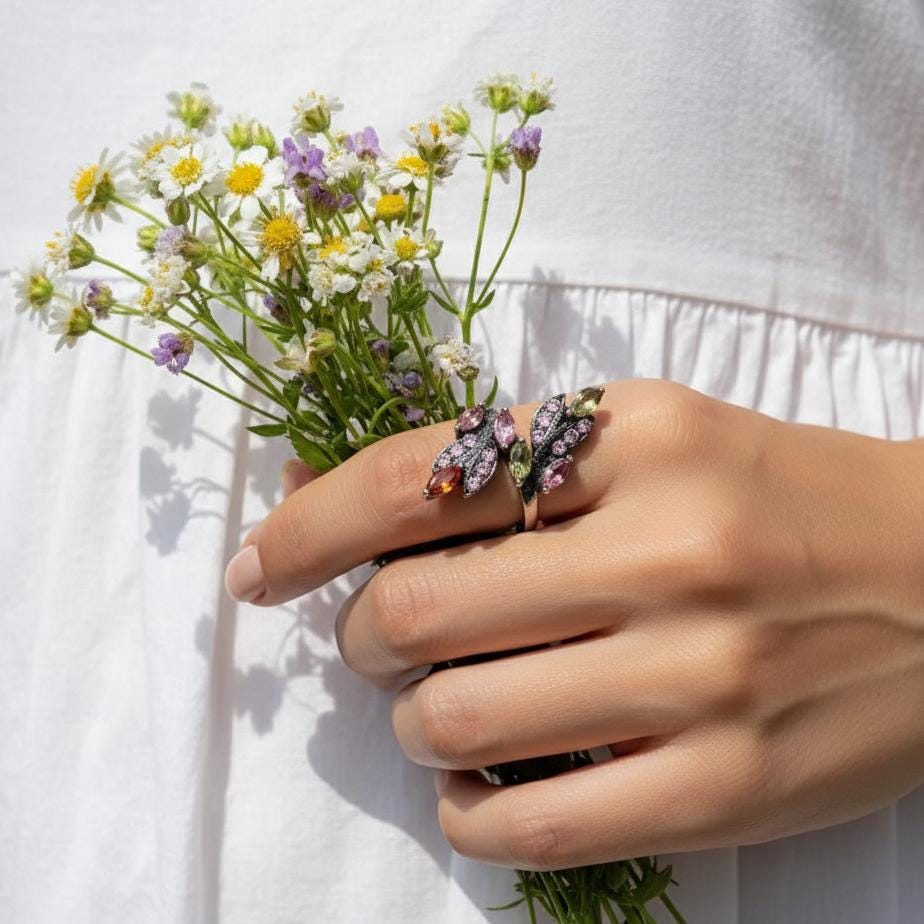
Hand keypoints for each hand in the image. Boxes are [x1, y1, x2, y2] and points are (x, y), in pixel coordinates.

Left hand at [225, 380, 923, 870]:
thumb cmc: (778, 498)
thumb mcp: (652, 437)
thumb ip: (510, 466)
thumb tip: (345, 504)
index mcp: (637, 438)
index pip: (416, 477)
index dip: (310, 525)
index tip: (262, 566)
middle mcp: (666, 548)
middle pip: (415, 610)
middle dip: (361, 637)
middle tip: (378, 640)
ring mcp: (700, 676)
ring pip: (456, 719)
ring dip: (415, 721)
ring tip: (443, 707)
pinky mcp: (726, 787)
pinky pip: (530, 828)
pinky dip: (467, 813)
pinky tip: (481, 784)